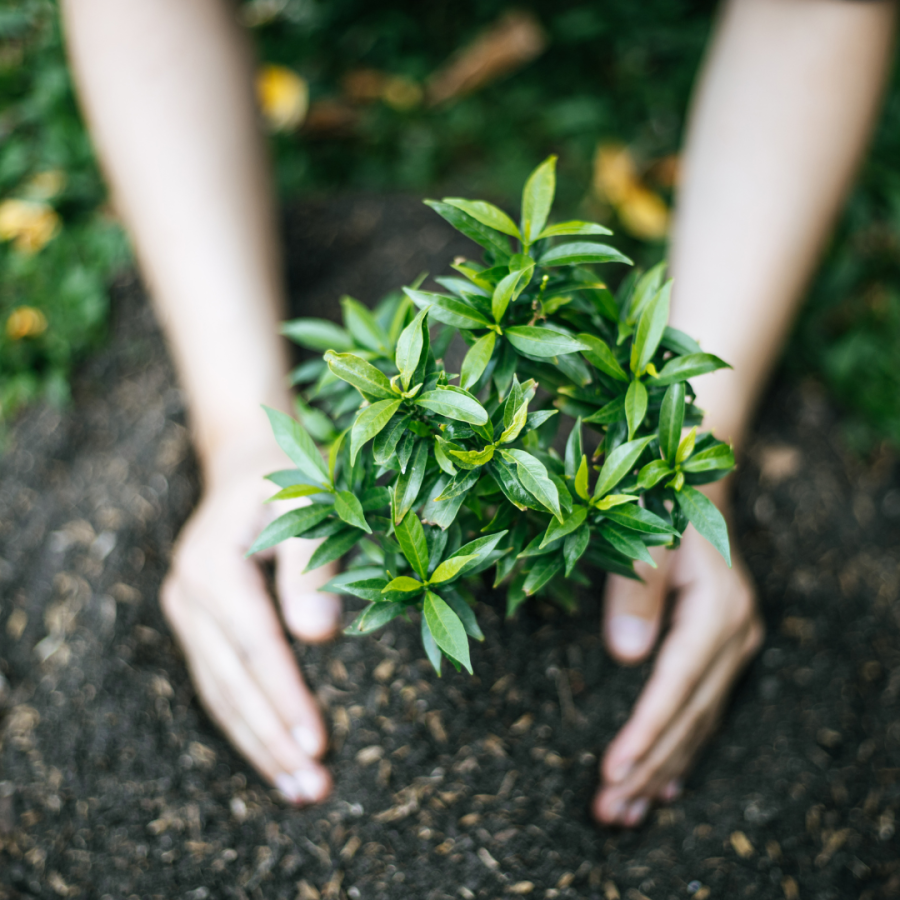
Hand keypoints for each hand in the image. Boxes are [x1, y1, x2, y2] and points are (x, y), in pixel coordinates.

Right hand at [160, 440, 340, 804]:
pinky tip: (273, 757)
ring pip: (219, 693)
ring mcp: (187, 612)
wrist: (246, 463)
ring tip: (299, 791)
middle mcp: (189, 594)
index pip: (254, 645)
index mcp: (214, 563)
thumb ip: (312, 565)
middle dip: (272, 739)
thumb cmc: (289, 480)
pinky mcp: (197, 625)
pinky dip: (245, 724)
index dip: (285, 696)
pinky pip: (218, 684)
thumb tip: (319, 636)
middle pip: (231, 681)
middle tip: (313, 788)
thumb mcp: (308, 505)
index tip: (318, 744)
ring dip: (258, 745)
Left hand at [592, 488, 763, 826]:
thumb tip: (626, 658)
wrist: (697, 493)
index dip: (644, 733)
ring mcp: (735, 646)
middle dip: (647, 767)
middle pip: (689, 716)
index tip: (612, 773)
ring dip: (662, 770)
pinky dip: (682, 750)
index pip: (676, 687)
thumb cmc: (662, 509)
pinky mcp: (725, 651)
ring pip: (698, 723)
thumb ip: (636, 595)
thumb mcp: (646, 542)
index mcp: (716, 612)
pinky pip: (704, 712)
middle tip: (608, 812)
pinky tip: (666, 786)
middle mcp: (735, 636)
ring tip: (627, 813)